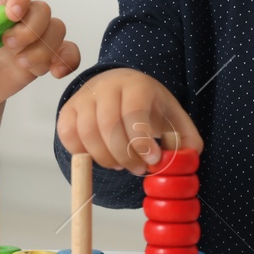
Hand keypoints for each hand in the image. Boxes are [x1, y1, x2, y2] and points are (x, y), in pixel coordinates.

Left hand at [0, 0, 79, 109]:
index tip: (13, 15)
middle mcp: (16, 23)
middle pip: (41, 9)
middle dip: (31, 29)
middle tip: (10, 47)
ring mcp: (31, 42)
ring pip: (57, 29)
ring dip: (44, 48)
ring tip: (22, 65)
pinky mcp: (42, 60)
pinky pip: (68, 52)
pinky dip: (67, 59)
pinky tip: (53, 71)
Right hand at [56, 67, 201, 175]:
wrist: (122, 86)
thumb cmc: (149, 106)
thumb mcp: (174, 118)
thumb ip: (186, 141)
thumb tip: (184, 161)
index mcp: (137, 84)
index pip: (133, 112)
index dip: (141, 141)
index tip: (151, 160)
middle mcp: (107, 85)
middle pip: (108, 124)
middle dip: (123, 155)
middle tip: (137, 169)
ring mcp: (84, 95)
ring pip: (87, 132)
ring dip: (104, 158)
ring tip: (119, 164)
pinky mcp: (68, 108)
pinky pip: (67, 134)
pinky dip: (81, 152)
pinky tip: (99, 156)